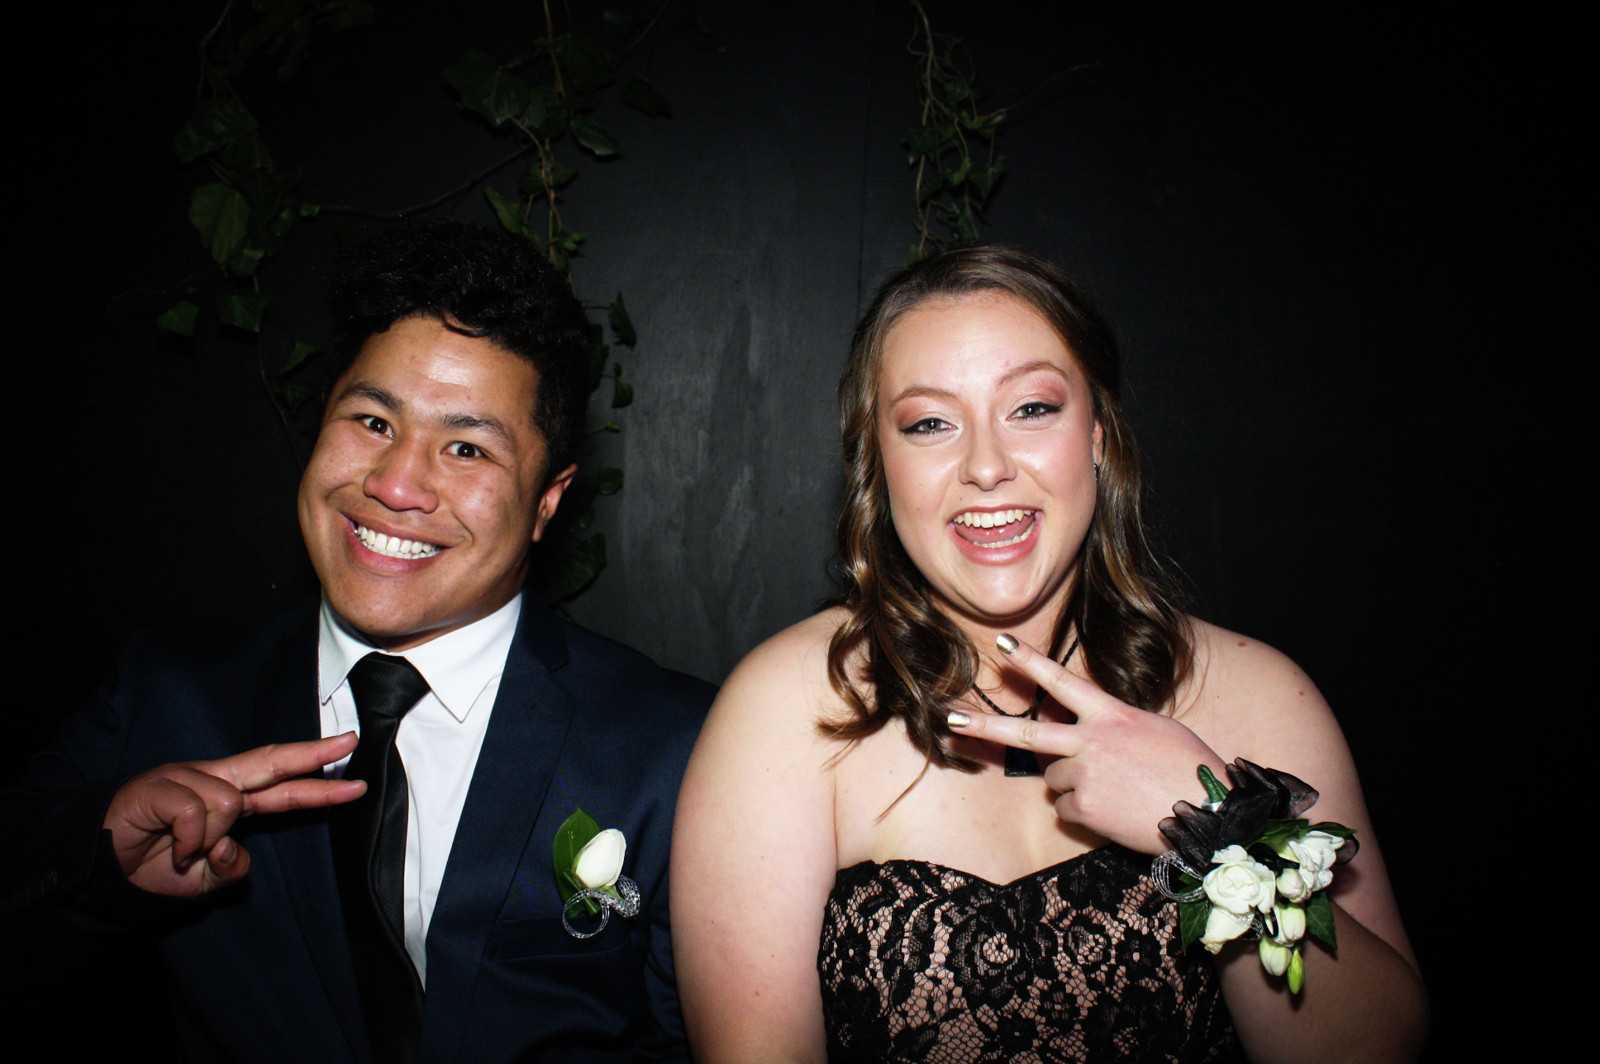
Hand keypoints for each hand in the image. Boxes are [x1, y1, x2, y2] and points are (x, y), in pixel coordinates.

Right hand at [103, 733, 366, 896]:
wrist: (101, 870)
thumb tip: (233, 849)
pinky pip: (196, 811)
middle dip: (312, 752)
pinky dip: (187, 839)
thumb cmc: (152, 868)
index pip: (281, 786)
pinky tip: (169, 847)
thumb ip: (230, 868)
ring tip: (180, 851)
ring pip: (230, 801)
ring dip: (208, 838)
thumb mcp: (204, 879)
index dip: (318, 780)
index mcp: (228, 799)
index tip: (355, 773)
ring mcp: (186, 777)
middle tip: (350, 742)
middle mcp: (212, 780)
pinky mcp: (159, 785)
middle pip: (270, 760)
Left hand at [948, 634, 1226, 853]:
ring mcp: (1086, 774)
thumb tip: (1089, 738)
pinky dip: (1084, 815)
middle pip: (1026, 734)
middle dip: (983, 727)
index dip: (1031, 662)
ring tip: (1116, 793)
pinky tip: (1114, 814)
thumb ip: (1115, 727)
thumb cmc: (1190, 770)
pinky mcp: (1085, 807)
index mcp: (1112, 715)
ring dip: (1076, 788)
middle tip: (949, 720)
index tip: (1002, 644)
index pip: (1063, 681)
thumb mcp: (1156, 730)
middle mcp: (1092, 740)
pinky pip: (1066, 811)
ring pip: (1054, 781)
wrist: (1210, 814)